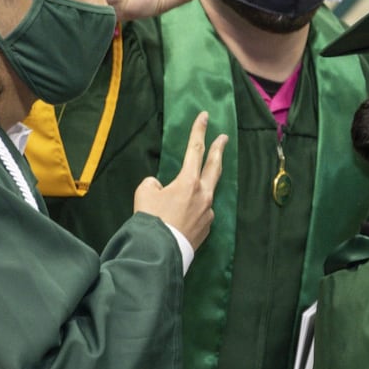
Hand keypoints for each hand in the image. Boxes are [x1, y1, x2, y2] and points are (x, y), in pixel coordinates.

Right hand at [133, 112, 225, 247]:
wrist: (159, 251)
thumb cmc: (151, 219)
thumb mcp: (145, 192)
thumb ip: (154, 184)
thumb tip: (162, 187)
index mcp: (189, 182)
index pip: (195, 150)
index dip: (199, 131)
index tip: (205, 117)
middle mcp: (204, 195)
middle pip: (214, 167)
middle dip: (219, 150)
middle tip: (224, 138)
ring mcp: (208, 213)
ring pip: (207, 193)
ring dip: (202, 186)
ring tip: (191, 188)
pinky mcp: (207, 228)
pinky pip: (201, 212)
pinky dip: (194, 209)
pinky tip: (184, 216)